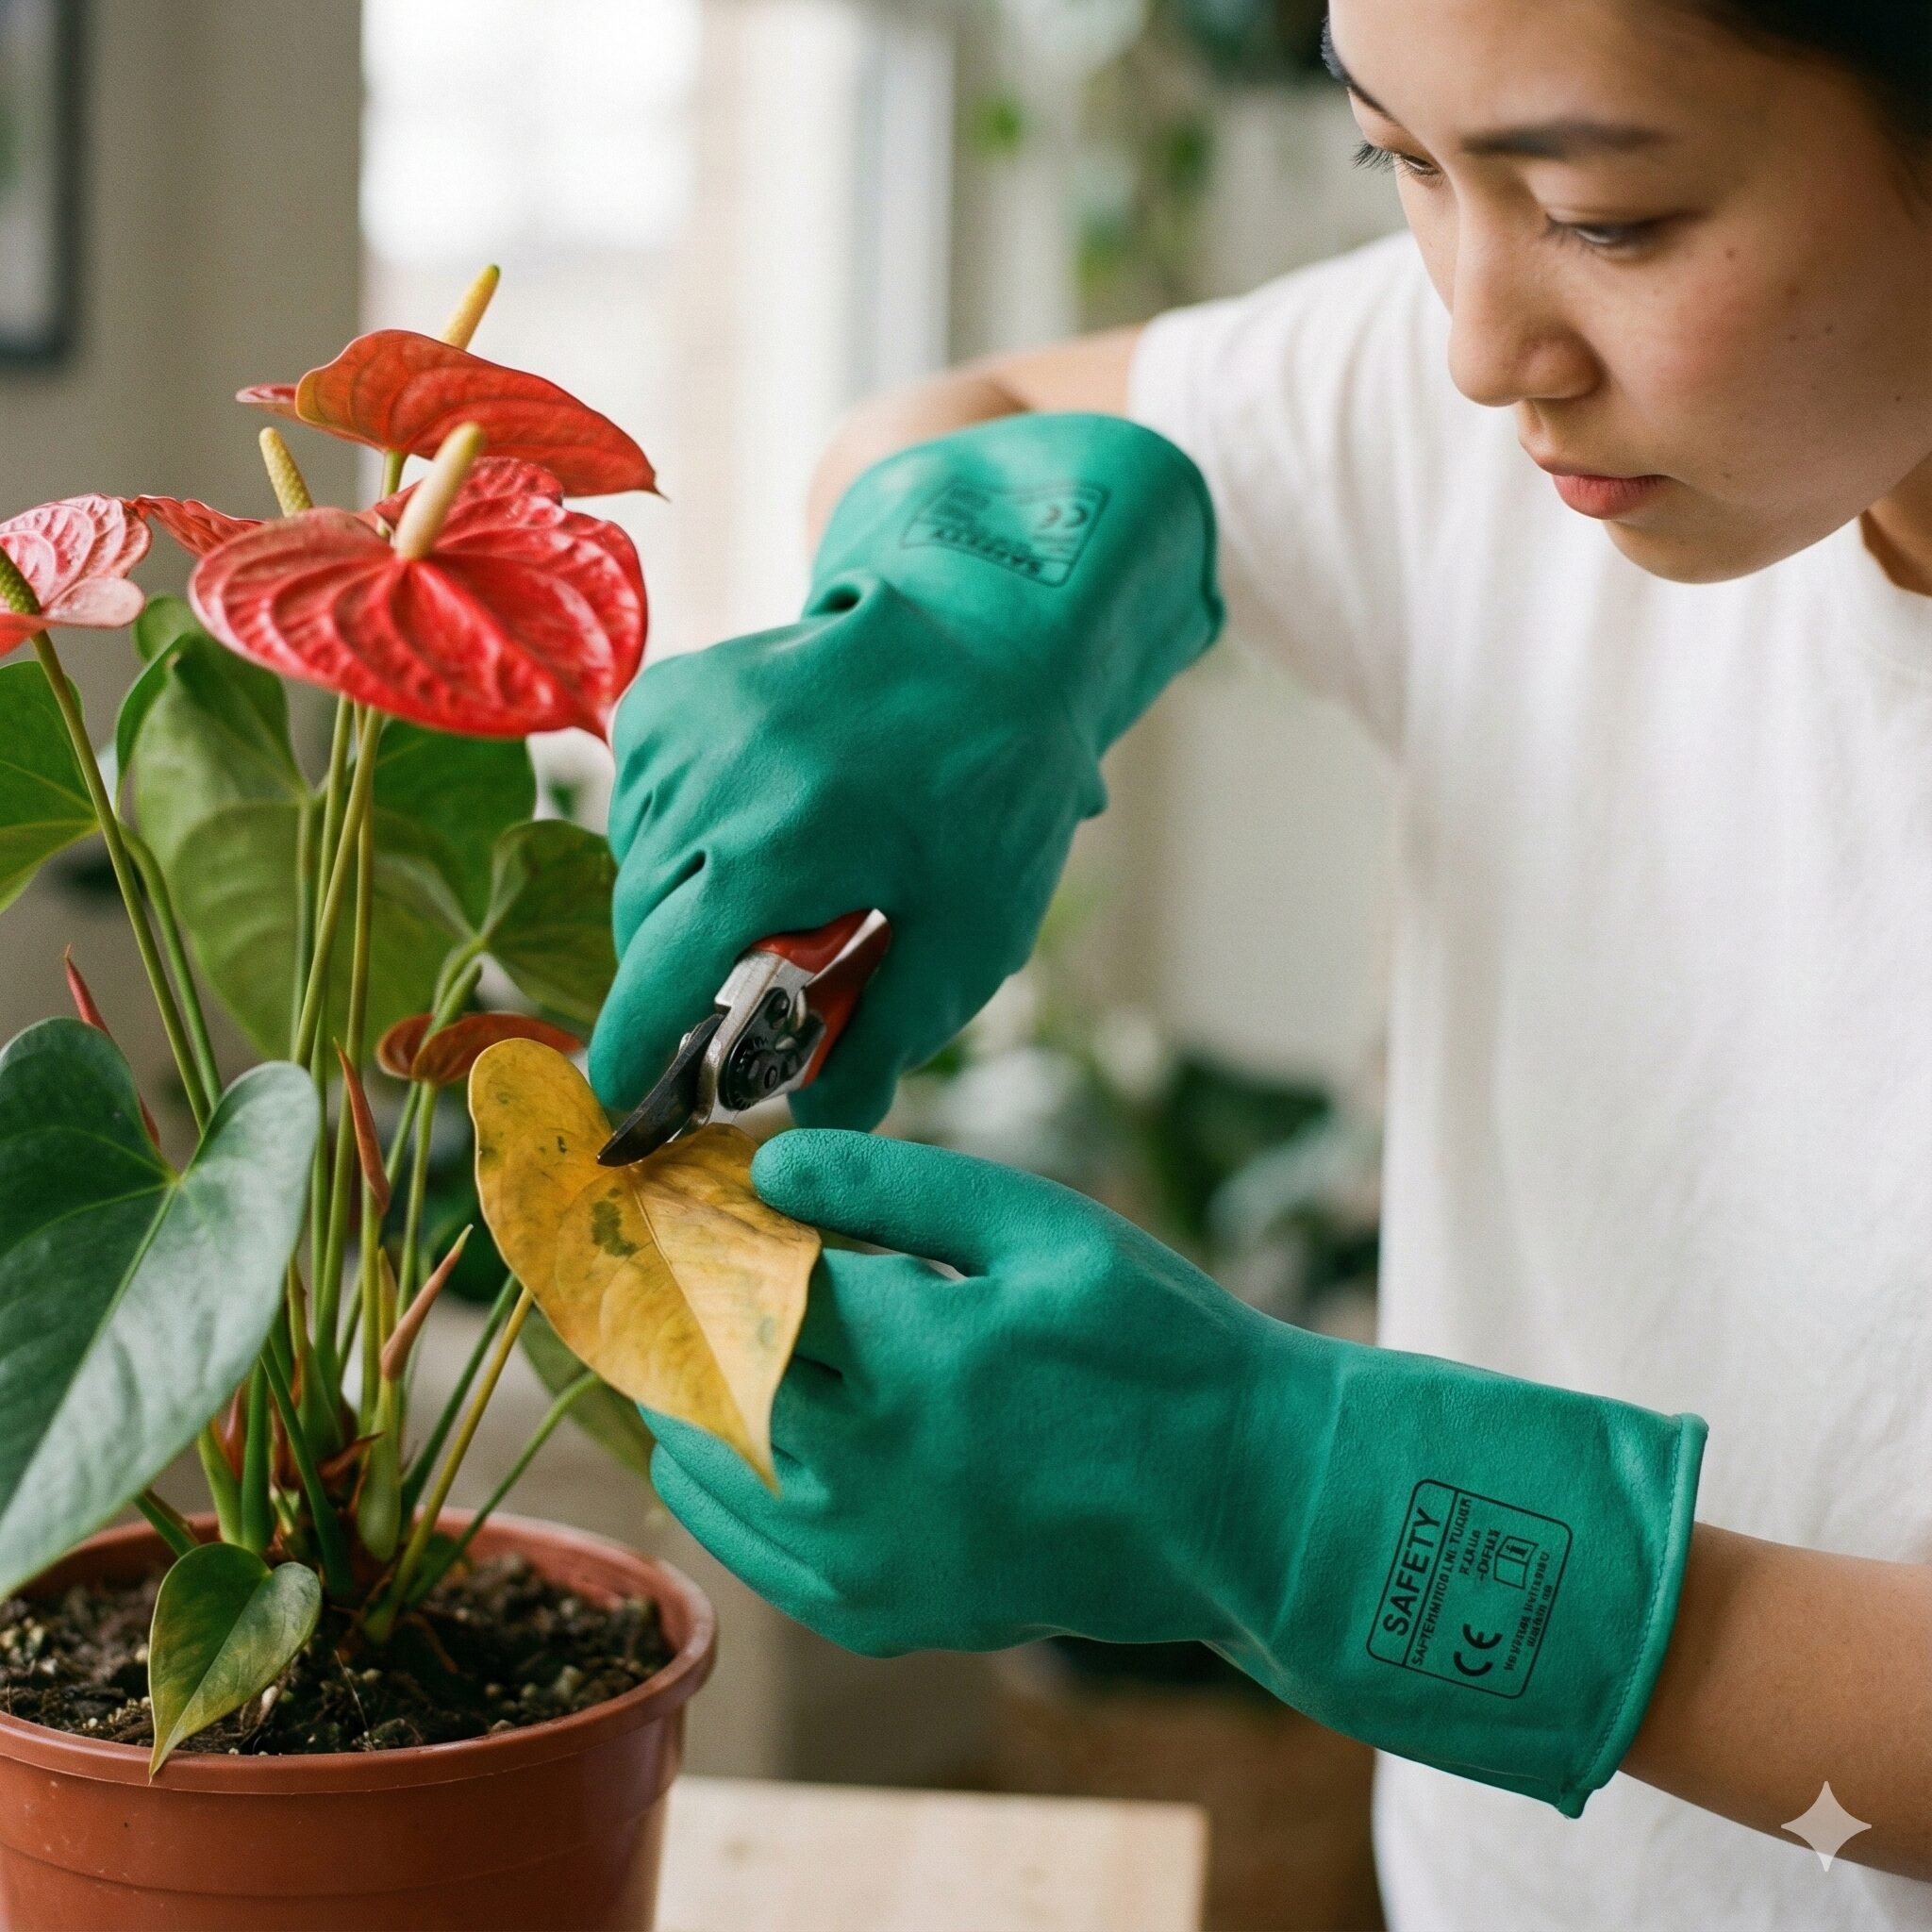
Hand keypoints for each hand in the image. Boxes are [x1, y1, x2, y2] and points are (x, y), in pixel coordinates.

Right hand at [586, 585, 1101, 1129]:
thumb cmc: (994, 800)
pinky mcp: (672, 694)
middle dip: (679, 982)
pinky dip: (678, 842)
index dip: (631, 1054)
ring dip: (679, 911)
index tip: (626, 1104)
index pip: (653, 978)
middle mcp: (705, 779)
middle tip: (747, 1004)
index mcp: (775, 847)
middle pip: (639, 930)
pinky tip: (751, 835)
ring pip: (632, 869)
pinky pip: (639, 808)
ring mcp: (679, 725)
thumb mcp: (966, 942)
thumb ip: (882, 1045)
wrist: (994, 647)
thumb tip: (815, 1128)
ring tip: (771, 905)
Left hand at [648, 1131, 1707, 1817]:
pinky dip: (714, 1482)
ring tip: (660, 1329)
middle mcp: (870, 1476)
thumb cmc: (1158, 1347)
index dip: (696, 1223)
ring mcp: (871, 1561)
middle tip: (637, 1253)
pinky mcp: (885, 1613)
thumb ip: (895, 1187)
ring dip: (674, 1390)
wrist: (1248, 1505)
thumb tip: (770, 1164)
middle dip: (667, 1303)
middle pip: (705, 1373)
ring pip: (708, 1467)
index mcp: (912, 1361)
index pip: (743, 1277)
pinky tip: (714, 1433)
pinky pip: (752, 1549)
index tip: (665, 1186)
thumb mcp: (1042, 1229)